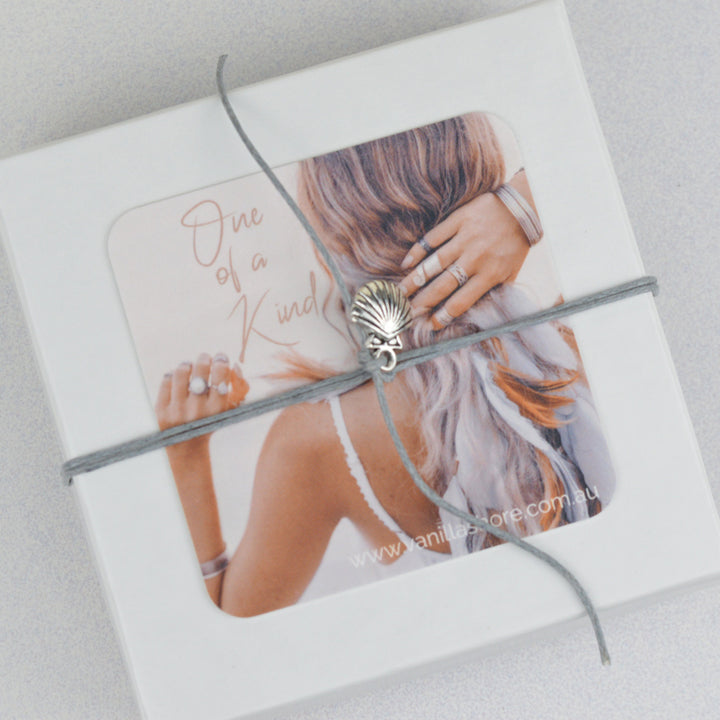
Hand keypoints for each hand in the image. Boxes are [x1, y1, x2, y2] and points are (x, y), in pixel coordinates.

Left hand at [155, 353, 248, 451]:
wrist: (186, 448)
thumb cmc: (211, 422)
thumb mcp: (229, 410)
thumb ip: (239, 388)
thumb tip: (235, 365)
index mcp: (217, 409)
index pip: (221, 373)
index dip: (221, 360)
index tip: (221, 358)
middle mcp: (197, 410)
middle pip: (201, 368)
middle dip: (205, 358)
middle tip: (206, 358)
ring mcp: (176, 410)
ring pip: (181, 371)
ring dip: (187, 364)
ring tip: (190, 366)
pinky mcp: (160, 410)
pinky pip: (166, 380)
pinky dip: (173, 375)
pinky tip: (178, 380)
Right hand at [398, 170, 537, 329]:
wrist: (523, 208)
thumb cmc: (515, 246)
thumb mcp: (511, 273)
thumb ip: (493, 292)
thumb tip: (474, 312)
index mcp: (489, 275)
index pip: (460, 302)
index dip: (442, 317)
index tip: (429, 325)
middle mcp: (475, 259)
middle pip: (442, 286)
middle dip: (422, 301)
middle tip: (407, 312)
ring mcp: (465, 239)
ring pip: (433, 263)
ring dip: (414, 280)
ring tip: (400, 292)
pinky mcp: (458, 221)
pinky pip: (433, 238)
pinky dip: (417, 252)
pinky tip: (406, 264)